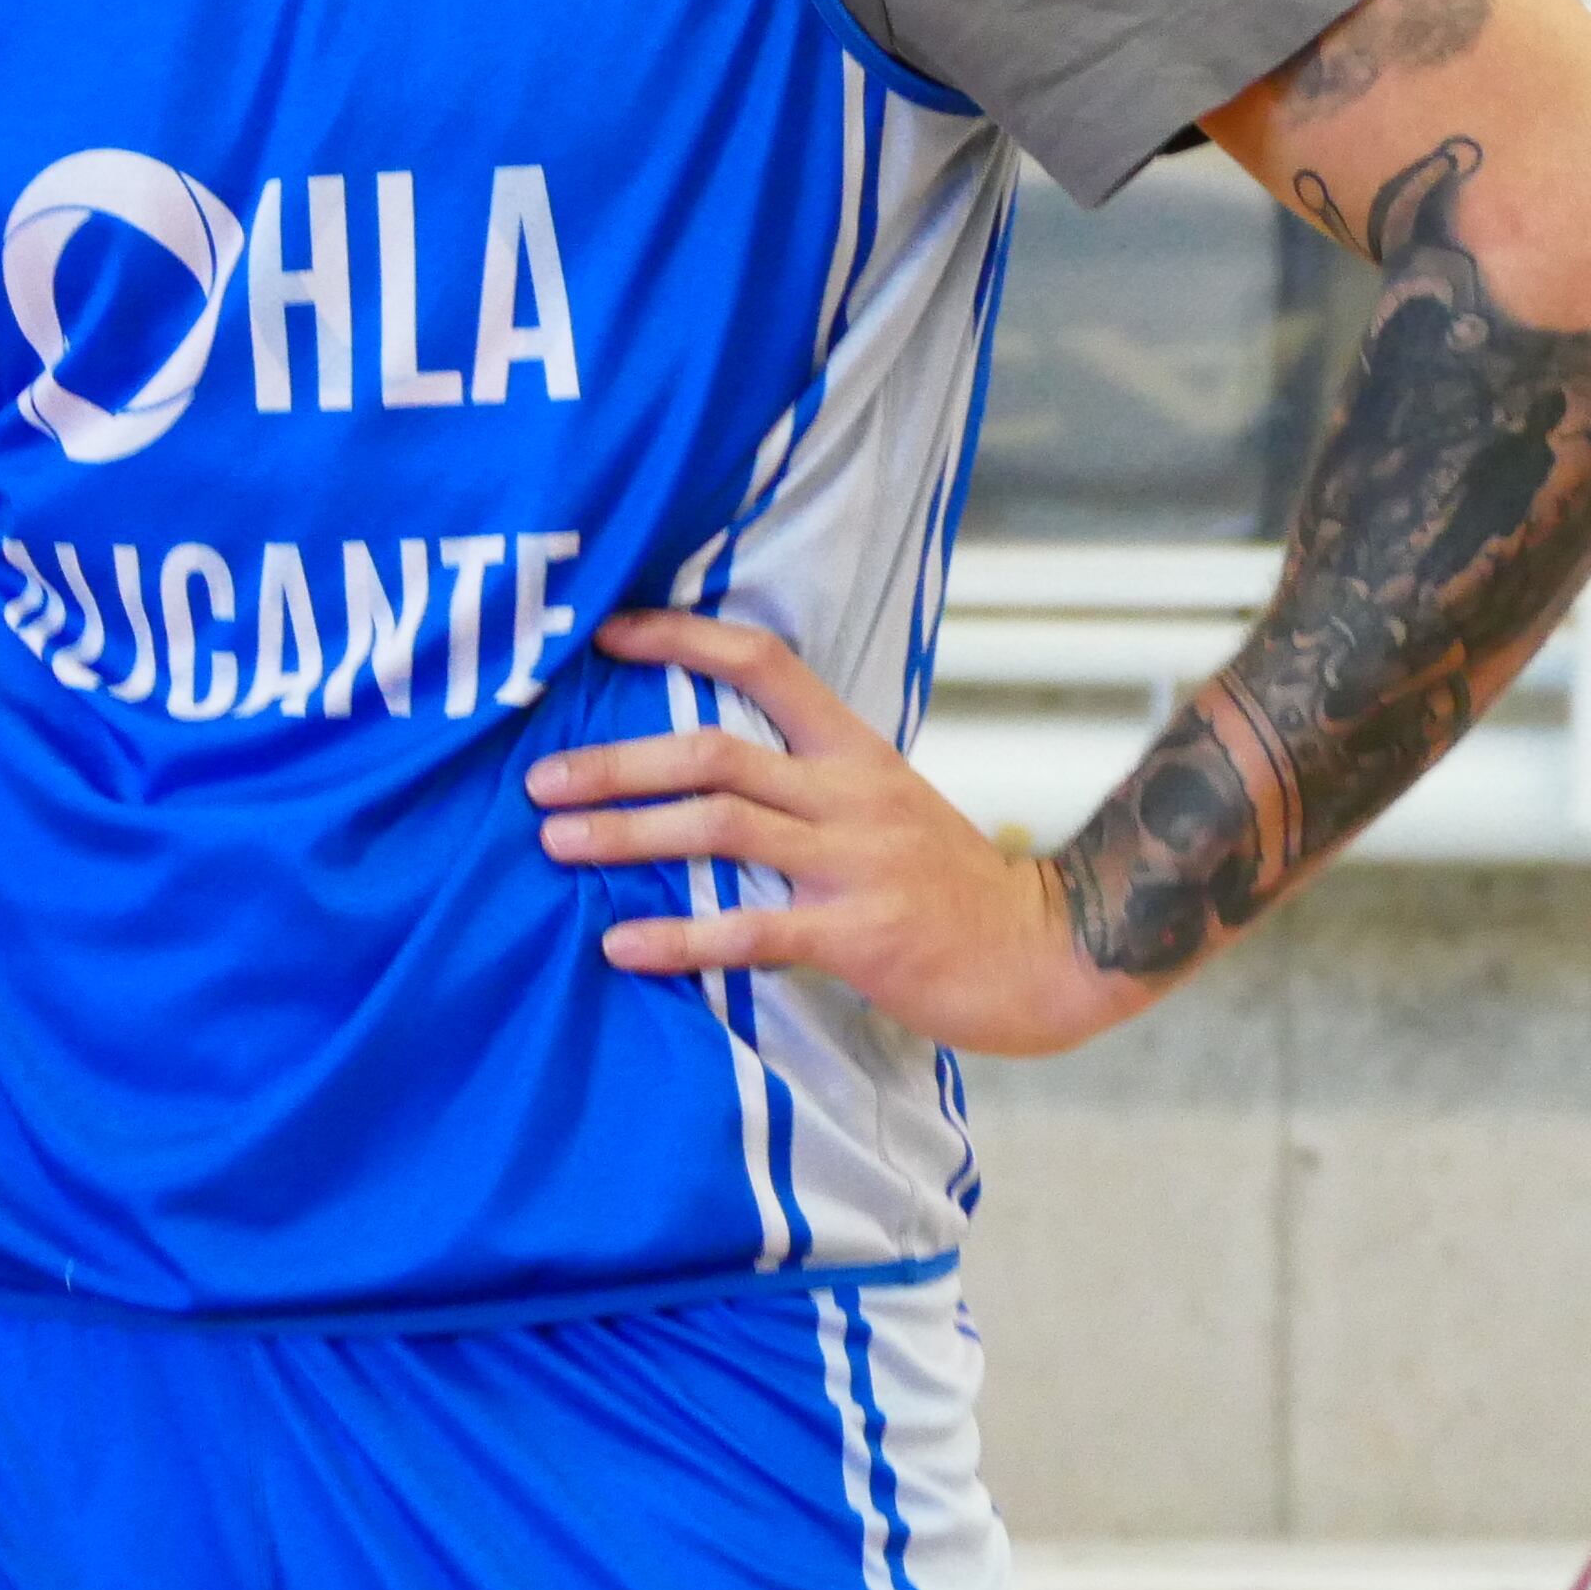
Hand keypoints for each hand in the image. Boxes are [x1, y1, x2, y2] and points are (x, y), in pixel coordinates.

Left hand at [524, 611, 1157, 1058]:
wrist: (1051, 955)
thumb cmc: (948, 883)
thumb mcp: (882, 804)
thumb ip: (803, 781)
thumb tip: (694, 765)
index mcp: (854, 751)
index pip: (763, 662)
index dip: (680, 637)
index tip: (603, 634)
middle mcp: (851, 793)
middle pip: (714, 752)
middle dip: (617, 761)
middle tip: (539, 780)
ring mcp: (857, 862)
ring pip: (721, 828)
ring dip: (628, 833)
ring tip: (556, 845)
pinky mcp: (861, 936)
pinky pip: (753, 931)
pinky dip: (680, 937)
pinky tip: (621, 947)